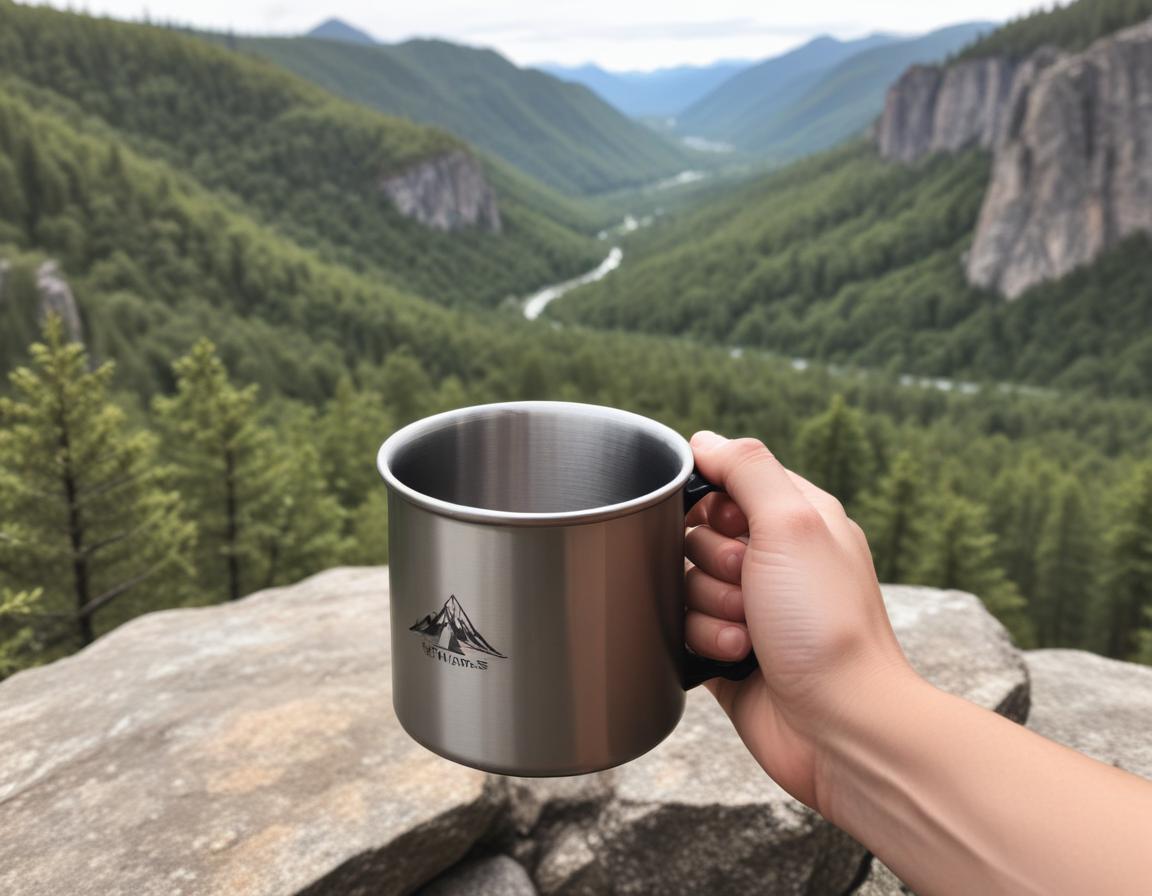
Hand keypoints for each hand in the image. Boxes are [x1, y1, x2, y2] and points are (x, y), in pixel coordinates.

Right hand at [683, 431, 915, 811]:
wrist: (840, 725)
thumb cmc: (828, 626)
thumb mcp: (793, 523)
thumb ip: (747, 469)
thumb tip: (704, 440)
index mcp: (798, 520)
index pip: (728, 481)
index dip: (715, 504)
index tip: (731, 526)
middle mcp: (775, 560)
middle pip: (697, 534)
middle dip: (711, 562)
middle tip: (748, 584)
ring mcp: (752, 608)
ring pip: (686, 583)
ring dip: (710, 607)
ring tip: (751, 630)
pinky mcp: (729, 651)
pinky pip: (685, 629)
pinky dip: (707, 642)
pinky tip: (741, 657)